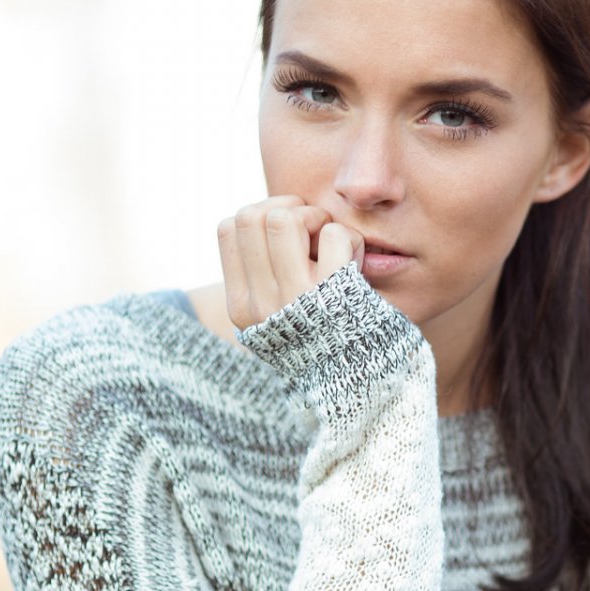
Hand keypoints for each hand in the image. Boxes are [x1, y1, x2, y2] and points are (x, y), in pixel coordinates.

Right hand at [218, 195, 364, 331]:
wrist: (361, 381)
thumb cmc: (325, 334)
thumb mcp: (279, 311)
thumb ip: (264, 271)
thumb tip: (268, 212)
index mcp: (241, 306)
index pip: (228, 229)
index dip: (262, 214)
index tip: (290, 234)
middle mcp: (260, 305)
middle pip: (252, 216)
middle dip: (288, 210)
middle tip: (313, 233)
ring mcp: (294, 301)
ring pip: (283, 218)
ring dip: (316, 217)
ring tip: (332, 243)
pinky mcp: (333, 295)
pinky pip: (333, 234)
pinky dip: (349, 237)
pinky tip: (356, 260)